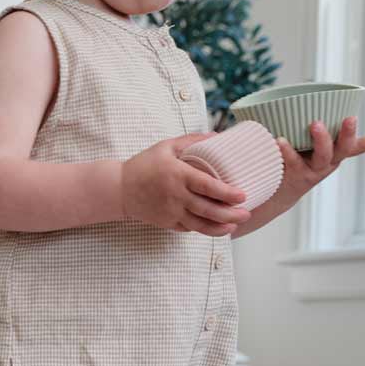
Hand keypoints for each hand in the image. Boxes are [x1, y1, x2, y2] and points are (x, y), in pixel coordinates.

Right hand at [120, 133, 252, 235]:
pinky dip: (203, 230)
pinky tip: (215, 228)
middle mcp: (176, 197)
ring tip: (234, 226)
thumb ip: (192, 140)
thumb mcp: (166, 146)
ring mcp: (170, 212)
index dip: (228, 193)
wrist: (118, 189)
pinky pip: (188, 229)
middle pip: (209, 210)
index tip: (243, 195)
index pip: (208, 187)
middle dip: (231, 214)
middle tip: (246, 213)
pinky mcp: (166, 223)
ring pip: (200, 225)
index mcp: (178, 176)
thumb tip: (217, 136)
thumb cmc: (143, 165)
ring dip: (220, 228)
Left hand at [268, 116, 364, 210]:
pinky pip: (293, 162)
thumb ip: (312, 125)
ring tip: (315, 123)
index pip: (359, 145)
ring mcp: (314, 170)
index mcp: (336, 152)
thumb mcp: (308, 143)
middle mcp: (329, 162)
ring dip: (321, 139)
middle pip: (344, 148)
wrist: (278, 191)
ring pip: (323, 156)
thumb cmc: (295, 159)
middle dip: (349, 133)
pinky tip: (280, 140)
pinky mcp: (296, 176)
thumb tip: (303, 92)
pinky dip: (287, 150)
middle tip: (351, 118)